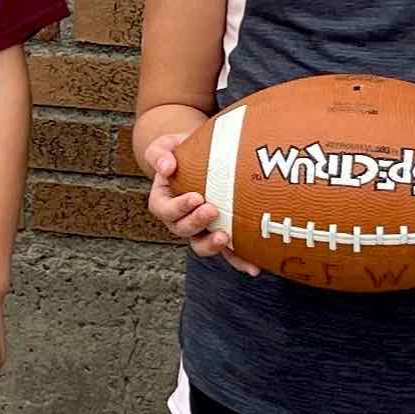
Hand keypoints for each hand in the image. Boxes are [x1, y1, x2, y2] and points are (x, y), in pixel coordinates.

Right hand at [143, 130, 259, 276]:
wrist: (195, 156)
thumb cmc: (178, 152)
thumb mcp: (164, 146)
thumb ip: (161, 154)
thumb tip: (167, 167)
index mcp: (163, 201)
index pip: (165, 209)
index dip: (179, 207)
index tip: (195, 196)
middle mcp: (179, 220)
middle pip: (182, 230)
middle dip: (196, 223)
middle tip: (212, 210)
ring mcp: (199, 229)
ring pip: (201, 245)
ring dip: (212, 245)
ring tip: (225, 237)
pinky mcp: (218, 233)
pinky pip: (227, 251)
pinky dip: (239, 260)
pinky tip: (253, 267)